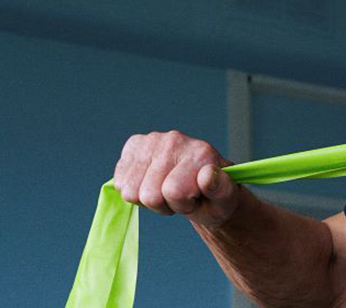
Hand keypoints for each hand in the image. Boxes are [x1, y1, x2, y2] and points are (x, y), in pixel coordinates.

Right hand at [113, 130, 241, 228]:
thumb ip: (221, 189)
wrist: (199, 185)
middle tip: (180, 196)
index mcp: (200, 152)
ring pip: (130, 191)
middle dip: (164, 204)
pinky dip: (134, 190)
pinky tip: (151, 182)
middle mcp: (175, 140)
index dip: (183, 204)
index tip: (195, 198)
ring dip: (148, 199)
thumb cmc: (213, 195)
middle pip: (149, 195)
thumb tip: (207, 175)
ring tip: (167, 190)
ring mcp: (152, 140)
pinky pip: (119, 182)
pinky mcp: (134, 144)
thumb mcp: (225, 199)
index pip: (173, 192)